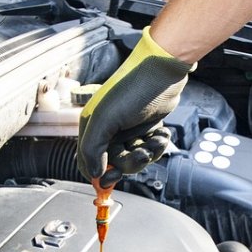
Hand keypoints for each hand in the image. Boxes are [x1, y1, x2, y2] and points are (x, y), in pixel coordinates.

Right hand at [77, 27, 191, 187]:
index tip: (112, 180)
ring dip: (148, 153)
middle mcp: (107, 130)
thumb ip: (93, 148)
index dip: (100, 175)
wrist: (163, 72)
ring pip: (134, 159)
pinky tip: (162, 133)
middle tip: (142, 154)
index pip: (88, 162)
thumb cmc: (133, 90)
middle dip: (131, 163)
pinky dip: (157, 145)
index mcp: (92, 127)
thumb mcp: (106, 119)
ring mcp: (127, 130)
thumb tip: (95, 174)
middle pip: (115, 164)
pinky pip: (148, 148)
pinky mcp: (144, 128)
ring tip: (157, 139)